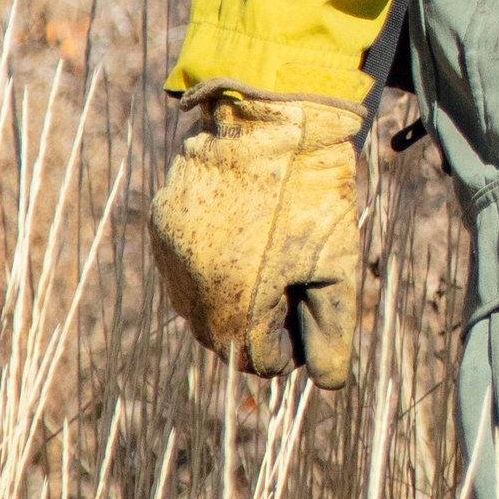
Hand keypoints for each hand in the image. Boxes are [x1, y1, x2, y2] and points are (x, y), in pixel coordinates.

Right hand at [145, 86, 365, 384]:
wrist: (271, 115)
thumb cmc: (313, 191)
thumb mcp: (337, 266)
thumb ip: (334, 333)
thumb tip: (327, 383)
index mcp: (233, 305)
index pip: (258, 361)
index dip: (290, 342)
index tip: (308, 307)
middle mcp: (189, 287)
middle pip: (223, 338)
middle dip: (258, 322)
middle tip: (292, 278)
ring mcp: (169, 255)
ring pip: (199, 303)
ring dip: (231, 295)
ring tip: (267, 252)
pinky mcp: (160, 225)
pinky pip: (182, 267)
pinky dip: (210, 263)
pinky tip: (240, 231)